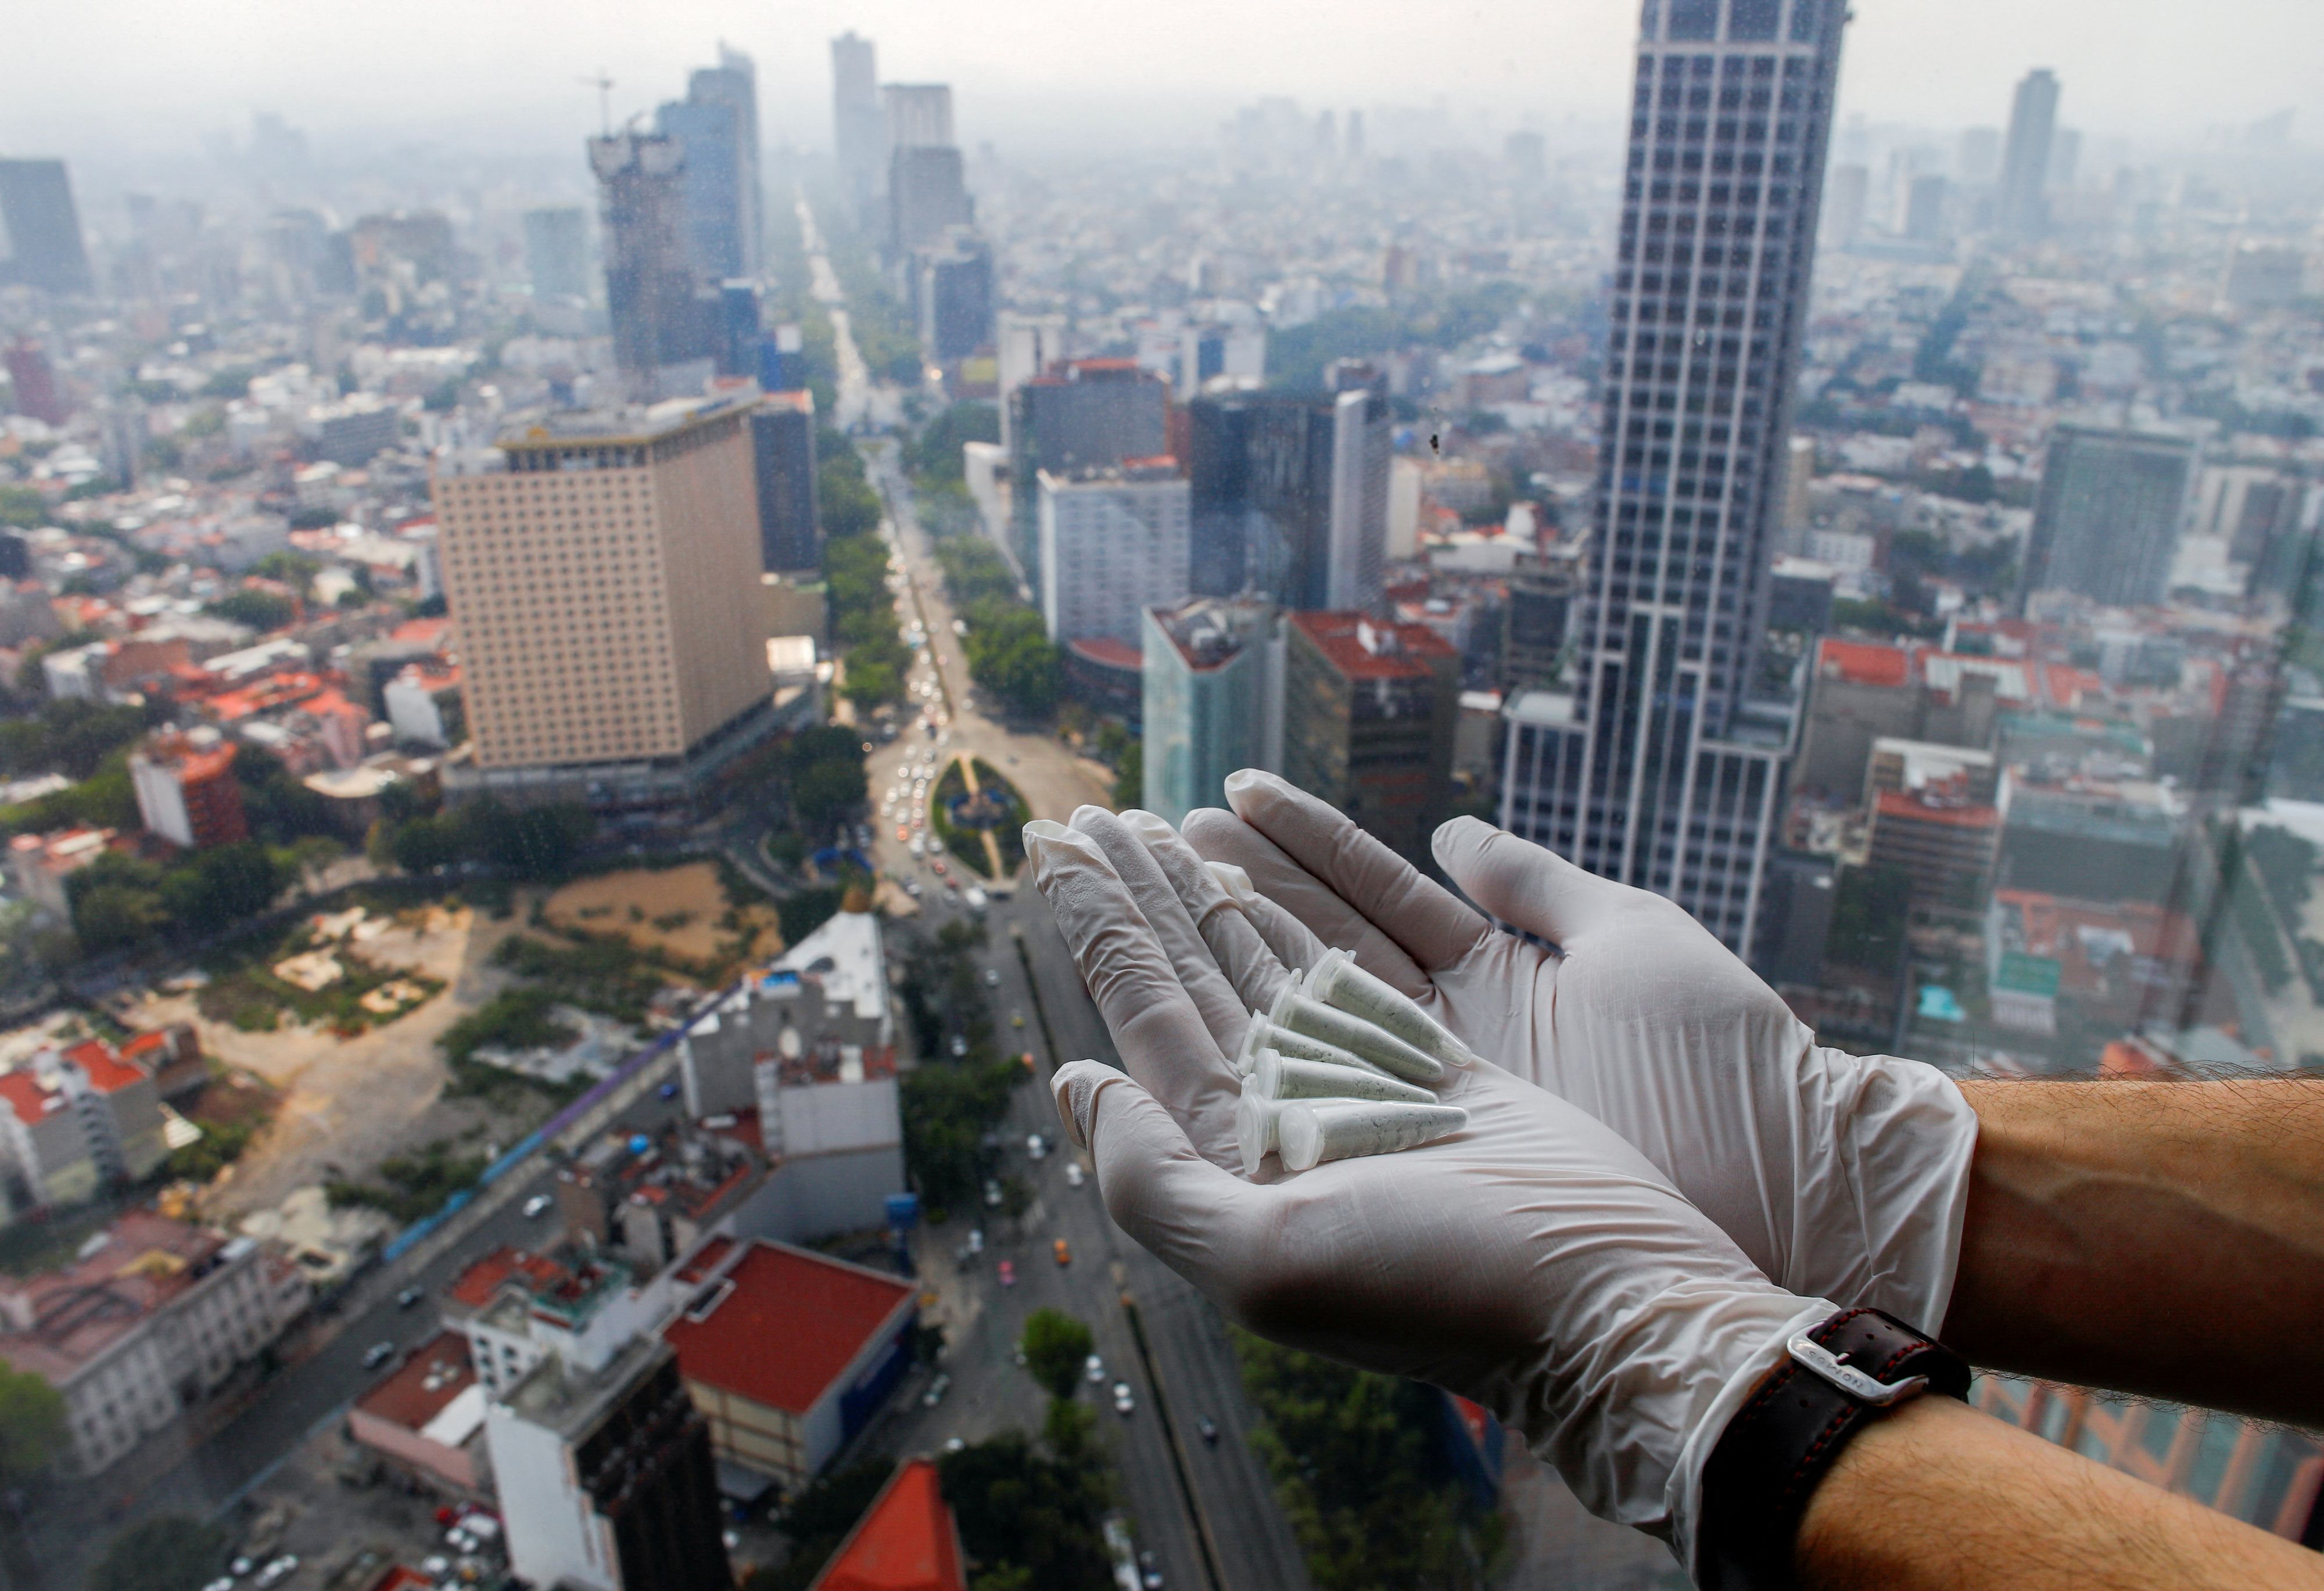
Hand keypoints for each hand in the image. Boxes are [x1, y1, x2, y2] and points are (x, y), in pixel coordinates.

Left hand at [1024, 813, 1827, 1562]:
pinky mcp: (1431, 1070)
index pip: (1144, 1016)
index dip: (1094, 926)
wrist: (1609, 1301)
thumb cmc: (1443, 1291)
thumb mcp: (1270, 1262)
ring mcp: (1354, 1091)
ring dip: (1203, 894)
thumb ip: (1156, 1184)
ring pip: (1259, 966)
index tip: (1050, 849)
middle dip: (1136, 895)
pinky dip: (1299, 921)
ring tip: (1153, 823)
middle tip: (1087, 814)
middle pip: (1189, 977)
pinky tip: (1253, 881)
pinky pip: (1344, 975)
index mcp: (1233, 1162)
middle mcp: (1282, 1123)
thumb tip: (1075, 1084)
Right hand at [1175, 771, 1977, 1332]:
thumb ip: (1539, 885)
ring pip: (1309, 1015)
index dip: (1301, 841)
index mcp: (1497, 964)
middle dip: (1234, 890)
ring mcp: (1438, 1097)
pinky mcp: (1444, 1159)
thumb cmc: (1732, 1060)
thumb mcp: (1637, 939)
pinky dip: (1273, 1059)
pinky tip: (1201, 1020)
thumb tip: (1452, 833)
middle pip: (1318, 944)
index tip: (1229, 793)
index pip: (1372, 889)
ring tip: (1149, 895)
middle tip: (1148, 839)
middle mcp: (1452, 1028)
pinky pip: (1340, 1100)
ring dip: (1230, 955)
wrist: (1793, 1191)